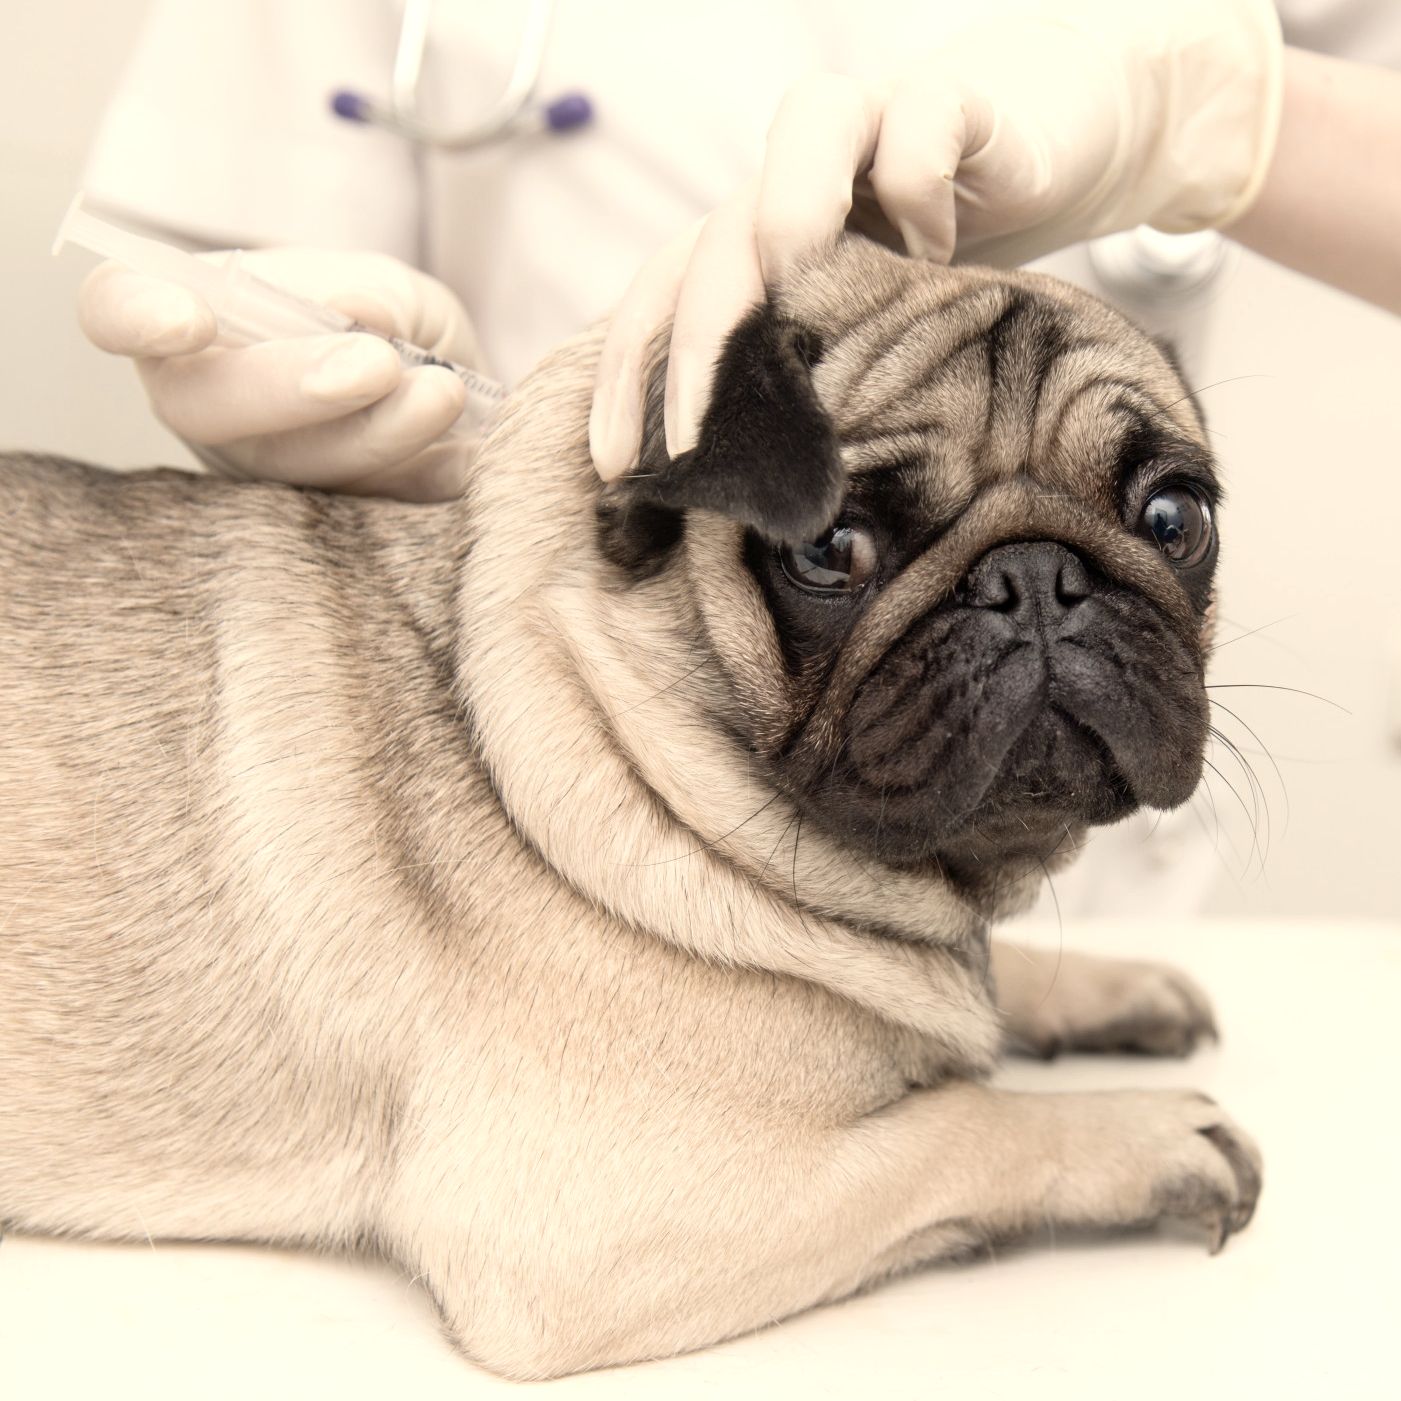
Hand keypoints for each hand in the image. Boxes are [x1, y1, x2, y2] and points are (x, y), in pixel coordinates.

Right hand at [78, 247, 485, 499]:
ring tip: (443, 394)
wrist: (446, 388)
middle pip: (205, 406)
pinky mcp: (325, 531)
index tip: (188, 320)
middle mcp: (209, 406)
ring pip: (293, 468)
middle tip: (377, 363)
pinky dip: (424, 479)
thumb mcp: (386, 285)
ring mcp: (260, 474)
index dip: (135, 316)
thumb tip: (354, 310)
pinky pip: (369, 512)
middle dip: (292, 387)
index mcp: (190, 324)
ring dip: (375, 433)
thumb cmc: (389, 323)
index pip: (117, 311)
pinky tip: (465, 457)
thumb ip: (368, 292)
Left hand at [590, 0, 1281, 478]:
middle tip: (691, 436)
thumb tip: (758, 494)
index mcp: (753, 235)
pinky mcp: (947, 100)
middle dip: (693, 343)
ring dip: (791, 223)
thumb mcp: (860, 326)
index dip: (627, 377)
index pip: (664, 296)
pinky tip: (940, 247)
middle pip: (713, 239)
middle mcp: (788, 175)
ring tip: (811, 303)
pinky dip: (919, 191)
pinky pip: (916, 131)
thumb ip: (807, 373)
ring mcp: (863, 126)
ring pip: (799, 138)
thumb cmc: (932, 255)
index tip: (614, 465)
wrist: (1036, 150)